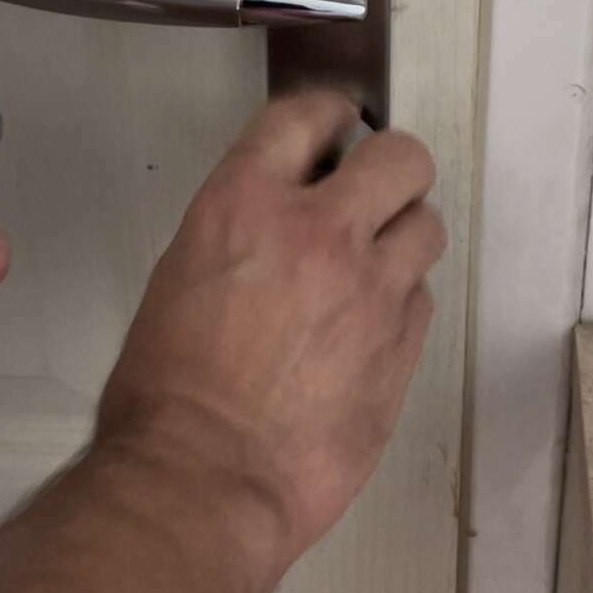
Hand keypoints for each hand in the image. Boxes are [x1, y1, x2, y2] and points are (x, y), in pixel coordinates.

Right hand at [97, 91, 445, 591]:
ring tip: (372, 269)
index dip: (328, 113)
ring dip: (402, 237)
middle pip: (401, 157)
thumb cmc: (165, 393)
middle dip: (389, 168)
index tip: (335, 124)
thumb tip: (274, 232)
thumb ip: (238, 236)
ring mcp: (372, 290)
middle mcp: (320, 232)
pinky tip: (368, 330)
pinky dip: (400, 303)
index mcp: (245, 203)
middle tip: (369, 194)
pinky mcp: (402, 347)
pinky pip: (422, 299)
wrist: (204, 479)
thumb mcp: (179, 279)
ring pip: (427, 225)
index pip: (307, 115)